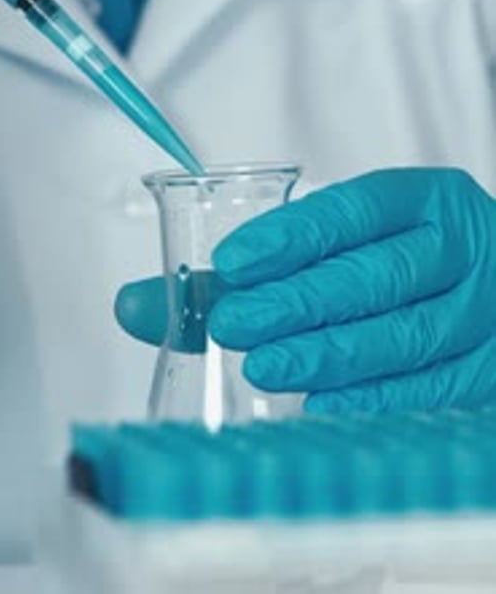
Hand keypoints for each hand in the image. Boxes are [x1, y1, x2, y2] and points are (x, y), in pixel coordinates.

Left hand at [208, 168, 495, 412]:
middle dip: (299, 302)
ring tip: (265, 364)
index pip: (355, 209)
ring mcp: (485, 308)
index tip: (232, 262)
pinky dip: (372, 396)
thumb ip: (250, 268)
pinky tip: (319, 401)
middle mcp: (462, 247)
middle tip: (235, 323)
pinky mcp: (491, 365)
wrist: (494, 281)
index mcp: (427, 199)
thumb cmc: (401, 255)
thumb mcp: (348, 238)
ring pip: (404, 334)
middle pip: (378, 275)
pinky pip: (432, 387)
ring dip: (329, 354)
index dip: (292, 235)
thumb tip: (139, 305)